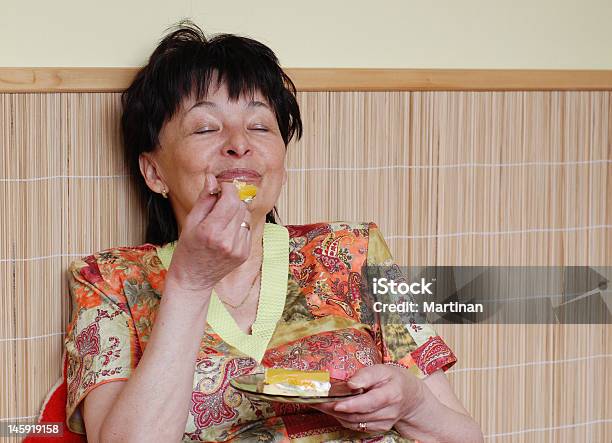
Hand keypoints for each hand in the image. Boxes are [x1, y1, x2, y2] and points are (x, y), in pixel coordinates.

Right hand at [165, 172, 251, 292]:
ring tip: (221, 222)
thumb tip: (213, 178)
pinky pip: (248, 229)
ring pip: (246, 216)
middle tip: (218, 205)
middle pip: (240, 206)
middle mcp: (227, 240)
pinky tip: (227, 234)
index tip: (220, 189)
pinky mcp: (245, 254)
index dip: (227, 188)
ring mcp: (238, 249)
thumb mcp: (191, 221)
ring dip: (236, 213)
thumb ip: (204, 198)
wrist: (193, 278)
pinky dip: (239, 226)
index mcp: (211, 231)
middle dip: (231, 199)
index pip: (231, 199)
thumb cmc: (188, 248)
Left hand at [310, 364, 424, 433]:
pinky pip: (356, 426)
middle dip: (334, 409)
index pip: (370, 402)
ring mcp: (384, 423)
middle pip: (358, 414)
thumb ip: (366, 375)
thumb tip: (351, 384)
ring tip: (319, 404)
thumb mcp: (382, 369)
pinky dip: (342, 418)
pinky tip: (333, 409)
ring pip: (354, 422)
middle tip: (316, 401)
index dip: (352, 405)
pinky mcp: (378, 429)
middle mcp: (389, 412)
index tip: (336, 403)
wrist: (410, 397)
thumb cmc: (393, 379)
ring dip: (335, 414)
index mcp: (391, 394)